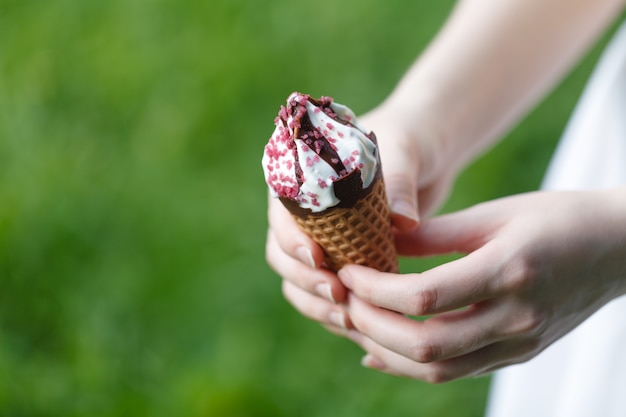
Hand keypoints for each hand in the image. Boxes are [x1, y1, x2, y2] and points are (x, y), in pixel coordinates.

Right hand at [265, 102, 456, 331]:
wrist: (424, 156)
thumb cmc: (407, 142)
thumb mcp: (404, 153)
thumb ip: (400, 183)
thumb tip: (404, 221)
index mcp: (301, 182)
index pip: (281, 216)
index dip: (292, 241)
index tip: (317, 258)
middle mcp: (302, 215)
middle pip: (282, 256)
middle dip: (305, 280)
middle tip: (337, 296)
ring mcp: (320, 241)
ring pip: (299, 282)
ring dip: (317, 304)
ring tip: (348, 318)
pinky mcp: (341, 263)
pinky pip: (325, 295)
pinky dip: (337, 312)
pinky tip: (359, 326)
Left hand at [339, 188, 625, 382]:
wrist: (620, 248)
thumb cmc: (558, 219)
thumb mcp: (496, 214)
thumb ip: (436, 234)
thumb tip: (381, 241)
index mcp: (509, 271)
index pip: (426, 297)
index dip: (377, 289)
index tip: (348, 272)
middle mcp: (516, 317)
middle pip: (426, 345)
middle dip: (371, 325)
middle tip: (343, 300)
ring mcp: (520, 343)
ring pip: (438, 369)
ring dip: (386, 351)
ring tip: (354, 323)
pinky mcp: (519, 352)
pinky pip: (457, 371)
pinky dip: (412, 364)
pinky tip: (380, 350)